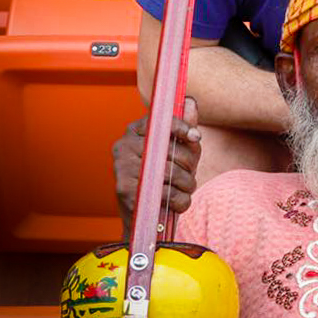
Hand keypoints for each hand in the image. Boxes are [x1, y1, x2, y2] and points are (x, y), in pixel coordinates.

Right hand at [113, 97, 200, 229]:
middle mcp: (123, 145)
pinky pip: (163, 192)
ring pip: (168, 172)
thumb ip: (184, 126)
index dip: (181, 127)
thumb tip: (190, 101)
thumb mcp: (177, 150)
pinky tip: (178, 202)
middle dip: (189, 164)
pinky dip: (179, 200)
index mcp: (134, 131)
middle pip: (168, 149)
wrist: (144, 215)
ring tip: (188, 189)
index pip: (159, 121)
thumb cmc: (163, 177)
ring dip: (187, 184)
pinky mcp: (124, 190)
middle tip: (192, 175)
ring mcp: (121, 167)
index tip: (196, 137)